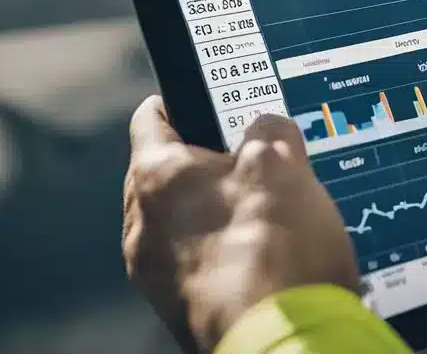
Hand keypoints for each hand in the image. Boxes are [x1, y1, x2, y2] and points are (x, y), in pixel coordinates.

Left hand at [123, 97, 360, 351]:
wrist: (283, 340)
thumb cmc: (273, 248)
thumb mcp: (284, 160)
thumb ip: (269, 129)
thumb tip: (265, 127)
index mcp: (155, 177)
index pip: (151, 117)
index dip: (184, 99)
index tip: (207, 96)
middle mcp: (142, 227)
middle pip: (169, 175)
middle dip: (209, 164)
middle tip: (253, 159)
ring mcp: (157, 276)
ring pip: (184, 223)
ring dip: (219, 213)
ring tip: (271, 213)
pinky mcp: (182, 310)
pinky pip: (198, 265)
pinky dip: (226, 254)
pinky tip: (267, 257)